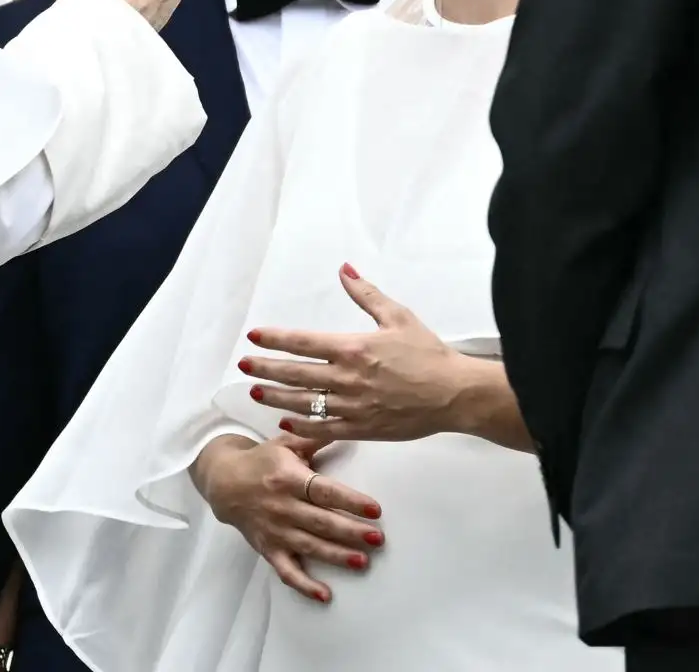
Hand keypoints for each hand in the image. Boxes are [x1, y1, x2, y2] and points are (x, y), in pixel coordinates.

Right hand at [190, 432, 381, 603]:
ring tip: (362, 562)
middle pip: (321, 522)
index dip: (349, 501)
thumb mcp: (285, 444)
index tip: (375, 509)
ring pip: (309, 546)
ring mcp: (275, 530)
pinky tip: (325, 595)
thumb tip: (344, 424)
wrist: (223, 481)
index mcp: (288, 478)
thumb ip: (314, 437)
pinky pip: (286, 571)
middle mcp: (282, 506)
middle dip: (351, 532)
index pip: (323, 491)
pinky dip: (304, 585)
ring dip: (336, 556)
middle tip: (379, 539)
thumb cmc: (262, 461)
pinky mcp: (268, 548)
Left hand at [244, 264, 495, 443]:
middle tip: (244, 365)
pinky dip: (302, 426)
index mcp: (353, 348)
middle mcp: (347, 378)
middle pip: (295, 373)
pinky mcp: (362, 428)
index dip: (275, 339)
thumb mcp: (398, 316)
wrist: (454, 394)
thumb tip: (344, 270)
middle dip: (265, 369)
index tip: (254, 336)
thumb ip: (366, 294)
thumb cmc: (428, 353)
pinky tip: (285, 422)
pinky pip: (324, 429)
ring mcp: (352, 406)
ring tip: (254, 393)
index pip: (303, 342)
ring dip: (276, 398)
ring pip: (304, 403)